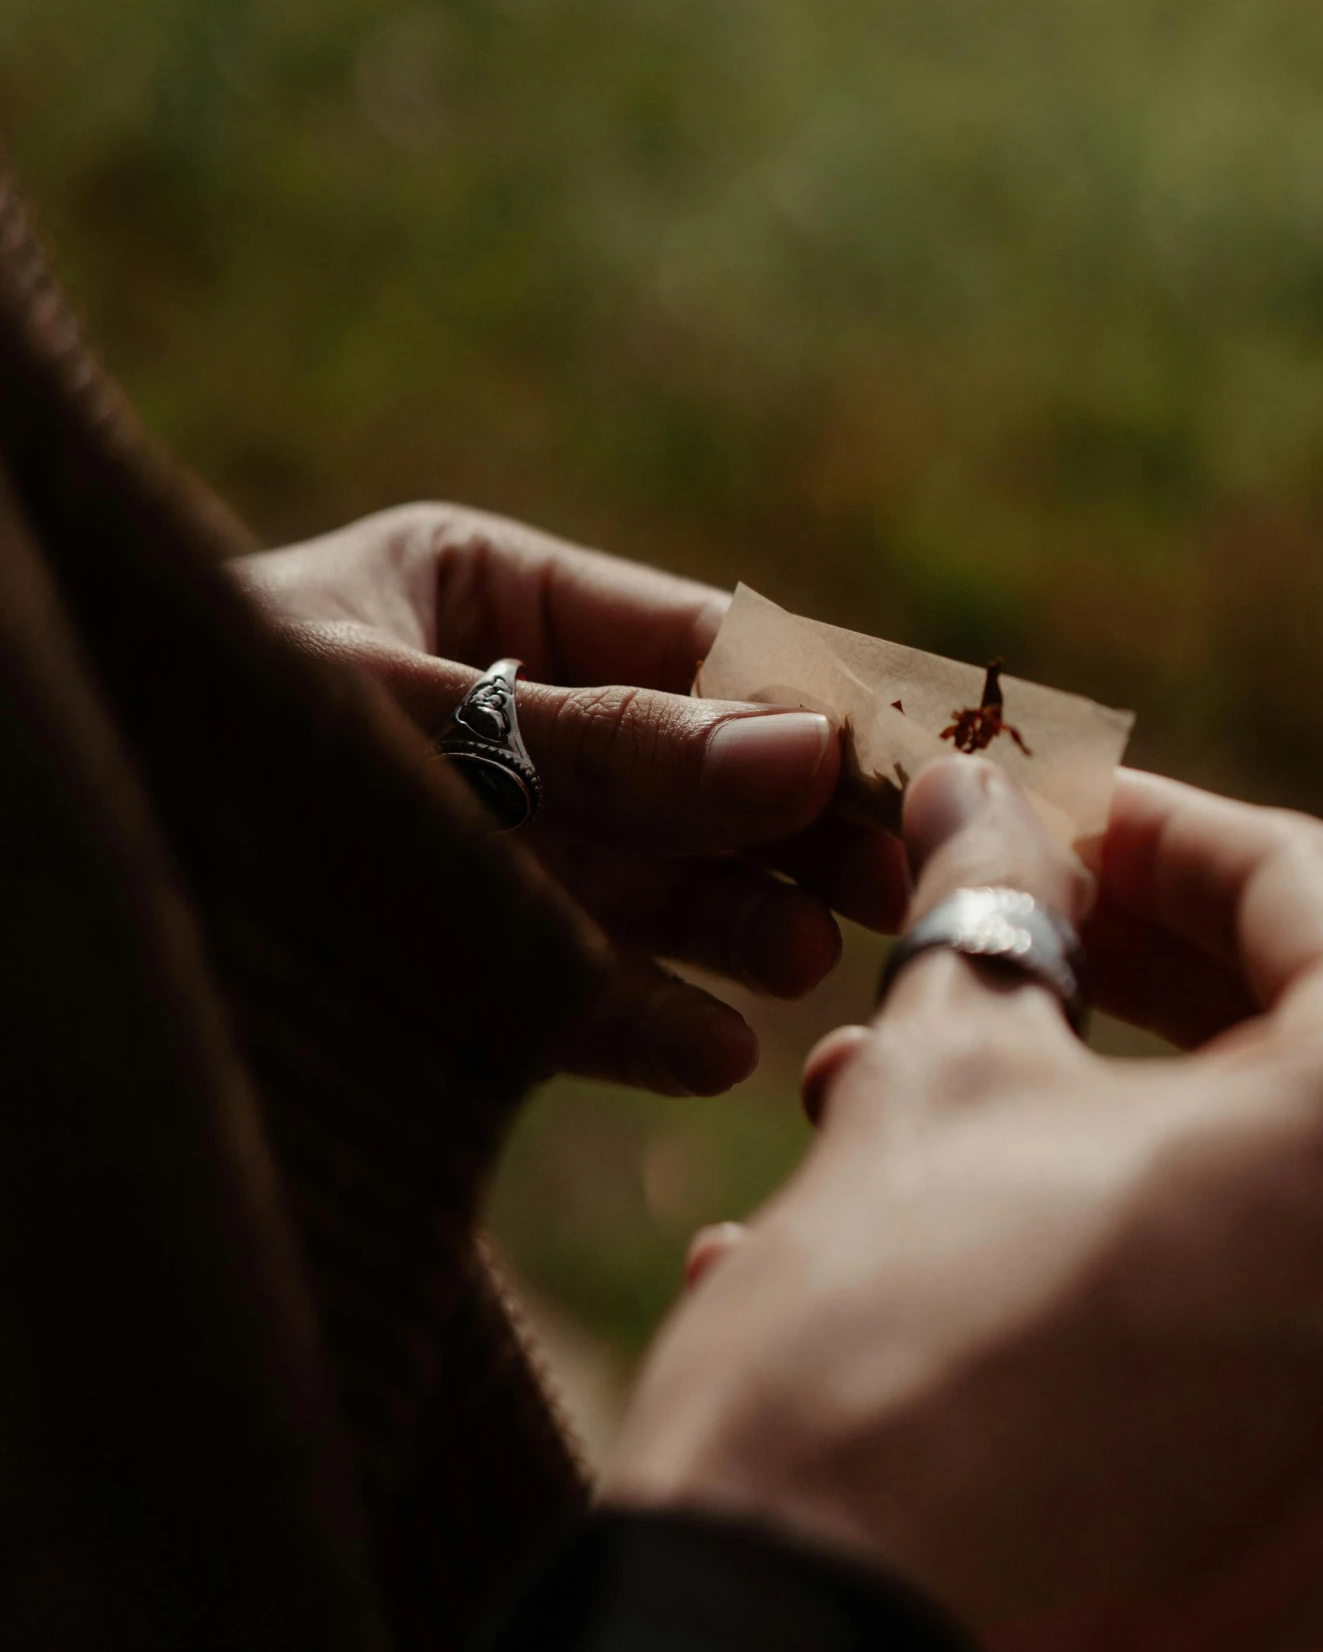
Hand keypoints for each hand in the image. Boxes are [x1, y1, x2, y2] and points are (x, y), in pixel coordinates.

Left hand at [237, 504, 907, 1095]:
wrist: (55, 854)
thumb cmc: (207, 731)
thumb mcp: (406, 721)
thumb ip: (603, 745)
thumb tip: (805, 754)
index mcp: (486, 594)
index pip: (693, 637)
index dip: (806, 699)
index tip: (908, 764)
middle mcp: (503, 715)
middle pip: (695, 764)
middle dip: (795, 821)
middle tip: (903, 879)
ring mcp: (483, 837)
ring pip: (651, 877)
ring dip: (738, 919)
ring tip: (816, 960)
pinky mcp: (448, 955)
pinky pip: (568, 985)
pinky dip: (638, 1021)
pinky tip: (710, 1057)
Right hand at [609, 761, 1322, 1651]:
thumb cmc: (878, 1369)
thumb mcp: (931, 1084)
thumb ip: (990, 918)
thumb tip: (980, 807)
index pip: (1315, 892)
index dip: (1153, 833)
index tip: (1039, 819)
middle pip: (1322, 1057)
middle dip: (1133, 989)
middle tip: (985, 948)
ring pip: (1289, 1218)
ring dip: (1117, 1140)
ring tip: (911, 1112)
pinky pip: (1278, 1363)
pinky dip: (1148, 1286)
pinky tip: (966, 1268)